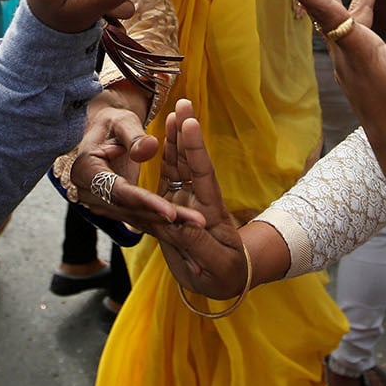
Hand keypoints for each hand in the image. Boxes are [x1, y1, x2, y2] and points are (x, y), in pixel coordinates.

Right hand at [67, 90, 204, 232]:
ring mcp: (100, 203)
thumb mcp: (122, 122)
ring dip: (168, 224)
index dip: (146, 202)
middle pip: (131, 210)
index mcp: (87, 171)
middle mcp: (89, 193)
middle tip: (196, 223)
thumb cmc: (112, 122)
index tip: (170, 211)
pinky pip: (140, 215)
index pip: (120, 192)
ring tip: (196, 226)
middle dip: (165, 218)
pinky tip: (188, 226)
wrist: (103, 130)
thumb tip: (151, 147)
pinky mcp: (114, 207)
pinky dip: (163, 221)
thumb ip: (135, 137)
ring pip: (138, 217)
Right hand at [149, 99, 248, 298]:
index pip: (202, 175)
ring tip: (173, 112)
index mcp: (210, 213)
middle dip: (185, 133)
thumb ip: (198, 245)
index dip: (195, 149)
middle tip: (183, 103)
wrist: (226, 281)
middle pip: (190, 162)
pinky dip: (164, 156)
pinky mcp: (173, 208)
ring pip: (178, 165)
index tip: (189, 124)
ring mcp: (184, 202)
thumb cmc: (226, 276)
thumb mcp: (216, 267)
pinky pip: (167, 178)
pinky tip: (159, 138)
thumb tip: (178, 224)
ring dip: (175, 139)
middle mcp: (197, 202)